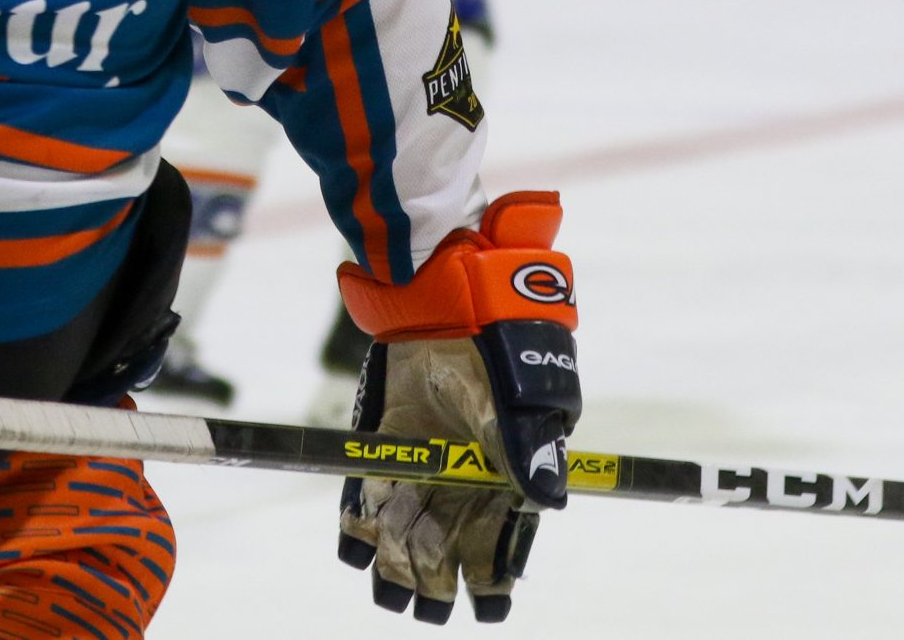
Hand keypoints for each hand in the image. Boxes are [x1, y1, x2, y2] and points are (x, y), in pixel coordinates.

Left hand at [335, 192, 581, 623]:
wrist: (444, 294)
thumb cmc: (493, 345)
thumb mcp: (513, 397)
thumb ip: (524, 449)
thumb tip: (548, 502)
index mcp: (506, 473)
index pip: (499, 541)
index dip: (491, 580)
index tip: (483, 611)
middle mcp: (463, 475)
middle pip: (448, 543)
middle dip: (435, 580)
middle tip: (420, 607)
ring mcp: (422, 460)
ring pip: (408, 527)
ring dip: (397, 561)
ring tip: (388, 592)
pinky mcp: (384, 440)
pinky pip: (370, 491)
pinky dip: (361, 522)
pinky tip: (354, 549)